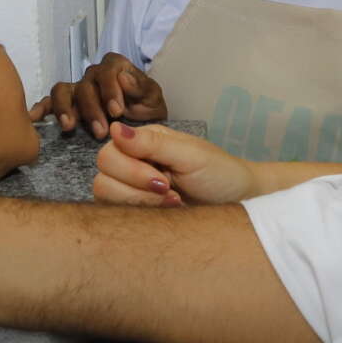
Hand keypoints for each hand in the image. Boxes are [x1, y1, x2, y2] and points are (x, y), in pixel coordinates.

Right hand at [30, 53, 166, 135]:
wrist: (143, 131)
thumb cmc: (148, 112)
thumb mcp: (153, 101)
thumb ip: (141, 88)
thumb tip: (123, 77)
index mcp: (116, 67)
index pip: (107, 70)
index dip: (110, 89)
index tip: (117, 111)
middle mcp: (94, 75)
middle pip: (85, 85)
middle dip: (92, 109)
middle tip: (101, 132)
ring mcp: (77, 90)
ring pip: (62, 90)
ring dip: (65, 108)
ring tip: (69, 127)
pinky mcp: (66, 105)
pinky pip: (49, 102)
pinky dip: (41, 108)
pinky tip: (35, 118)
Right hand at [92, 121, 256, 207]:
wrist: (239, 203)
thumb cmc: (220, 174)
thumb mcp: (190, 155)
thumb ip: (152, 144)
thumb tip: (115, 127)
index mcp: (142, 142)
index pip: (108, 153)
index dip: (131, 170)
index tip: (164, 180)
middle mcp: (132, 162)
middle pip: (103, 175)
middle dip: (137, 188)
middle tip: (170, 191)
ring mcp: (131, 188)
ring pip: (105, 196)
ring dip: (140, 203)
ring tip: (172, 202)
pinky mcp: (135, 210)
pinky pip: (116, 214)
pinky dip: (141, 215)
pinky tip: (167, 212)